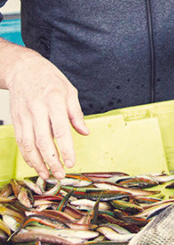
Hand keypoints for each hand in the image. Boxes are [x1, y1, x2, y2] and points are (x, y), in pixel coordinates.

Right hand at [6, 53, 88, 179]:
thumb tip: (85, 132)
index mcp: (55, 100)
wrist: (24, 69)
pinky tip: (35, 164)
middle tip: (60, 174)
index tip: (71, 162)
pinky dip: (27, 155)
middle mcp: (38, 109)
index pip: (61, 130)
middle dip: (52, 161)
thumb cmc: (50, 79)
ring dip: (38, 163)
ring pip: (29, 145)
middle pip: (43, 141)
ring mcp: (24, 115)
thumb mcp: (69, 90)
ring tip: (47, 175)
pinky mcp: (16, 120)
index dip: (66, 148)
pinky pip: (20, 142)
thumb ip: (76, 113)